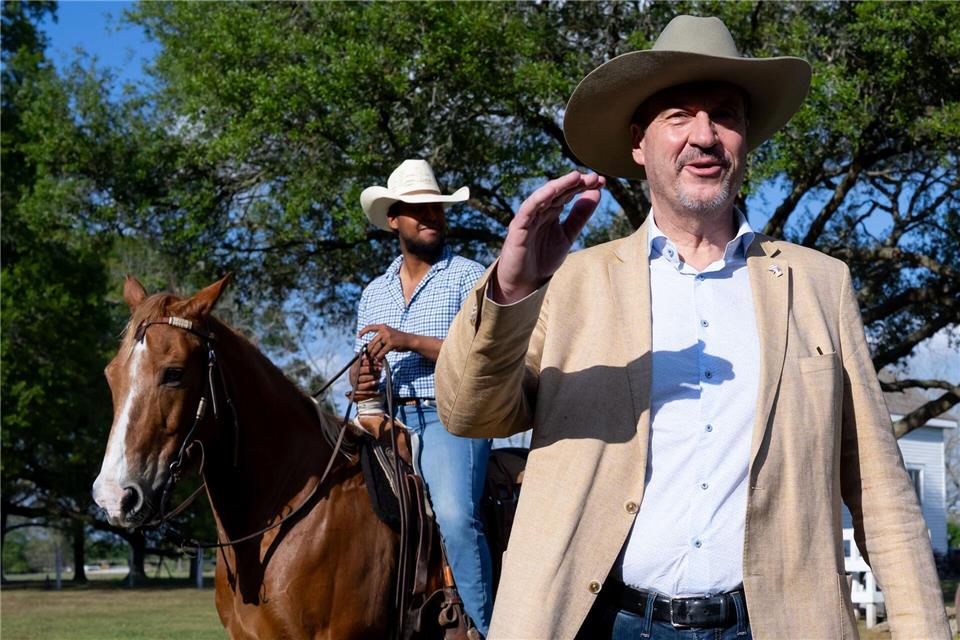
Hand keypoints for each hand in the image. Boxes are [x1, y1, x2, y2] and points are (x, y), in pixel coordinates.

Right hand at [348, 353, 381, 400]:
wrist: (366, 388)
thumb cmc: (369, 374)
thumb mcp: (370, 367)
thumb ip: (371, 361)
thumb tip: (377, 354)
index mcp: (356, 365)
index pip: (361, 362)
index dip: (370, 361)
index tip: (379, 362)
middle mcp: (353, 373)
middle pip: (361, 370)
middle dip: (372, 368)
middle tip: (380, 368)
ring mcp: (354, 380)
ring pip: (362, 378)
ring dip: (372, 376)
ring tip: (379, 375)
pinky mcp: (357, 388)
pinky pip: (362, 386)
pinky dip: (369, 384)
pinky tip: (375, 382)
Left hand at [359, 324, 409, 362]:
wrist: (410, 340)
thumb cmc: (398, 339)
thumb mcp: (389, 334)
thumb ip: (380, 338)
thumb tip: (369, 347)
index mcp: (382, 327)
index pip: (369, 327)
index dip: (363, 332)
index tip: (358, 336)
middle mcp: (384, 330)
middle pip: (372, 342)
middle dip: (369, 350)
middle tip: (367, 356)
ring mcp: (387, 337)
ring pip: (376, 348)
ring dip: (374, 355)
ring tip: (373, 359)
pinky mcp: (391, 343)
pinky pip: (382, 352)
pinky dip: (379, 357)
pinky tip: (379, 359)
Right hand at [493, 171, 604, 303]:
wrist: (524, 282)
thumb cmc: (543, 259)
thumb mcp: (568, 235)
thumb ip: (580, 215)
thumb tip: (597, 192)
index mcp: (551, 212)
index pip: (569, 193)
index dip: (584, 186)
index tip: (601, 181)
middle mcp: (540, 211)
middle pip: (559, 192)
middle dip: (576, 183)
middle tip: (594, 177)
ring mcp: (529, 217)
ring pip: (544, 196)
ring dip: (560, 185)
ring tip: (576, 177)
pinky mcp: (518, 227)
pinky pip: (528, 209)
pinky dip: (540, 198)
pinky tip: (552, 190)